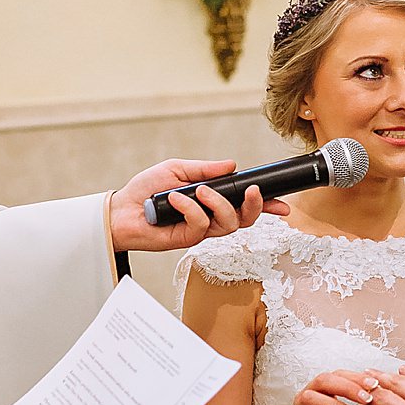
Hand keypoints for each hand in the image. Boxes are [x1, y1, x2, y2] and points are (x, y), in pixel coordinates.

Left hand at [109, 159, 290, 252]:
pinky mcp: (187, 239)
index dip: (267, 206)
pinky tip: (175, 199)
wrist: (122, 208)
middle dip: (255, 206)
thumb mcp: (178, 170)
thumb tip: (231, 165)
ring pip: (228, 223)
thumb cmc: (147, 190)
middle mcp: (210, 217)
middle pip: (246, 219)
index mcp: (212, 200)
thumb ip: (205, 169)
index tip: (283, 205)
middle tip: (252, 191)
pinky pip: (200, 224)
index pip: (245, 205)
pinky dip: (190, 208)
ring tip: (198, 191)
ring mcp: (200, 230)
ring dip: (218, 204)